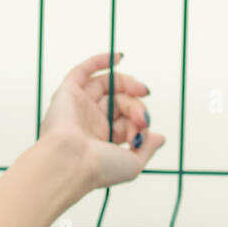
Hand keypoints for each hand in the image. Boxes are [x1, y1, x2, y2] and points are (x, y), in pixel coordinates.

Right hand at [37, 51, 165, 191]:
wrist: (72, 162)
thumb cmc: (99, 169)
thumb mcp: (133, 164)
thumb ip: (147, 149)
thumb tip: (160, 137)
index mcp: (102, 141)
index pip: (126, 122)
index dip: (139, 121)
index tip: (143, 130)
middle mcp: (90, 123)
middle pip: (119, 102)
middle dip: (135, 105)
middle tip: (141, 116)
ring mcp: (79, 107)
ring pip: (107, 86)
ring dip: (126, 84)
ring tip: (139, 90)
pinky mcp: (68, 93)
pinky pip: (83, 71)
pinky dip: (100, 61)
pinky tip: (119, 57)